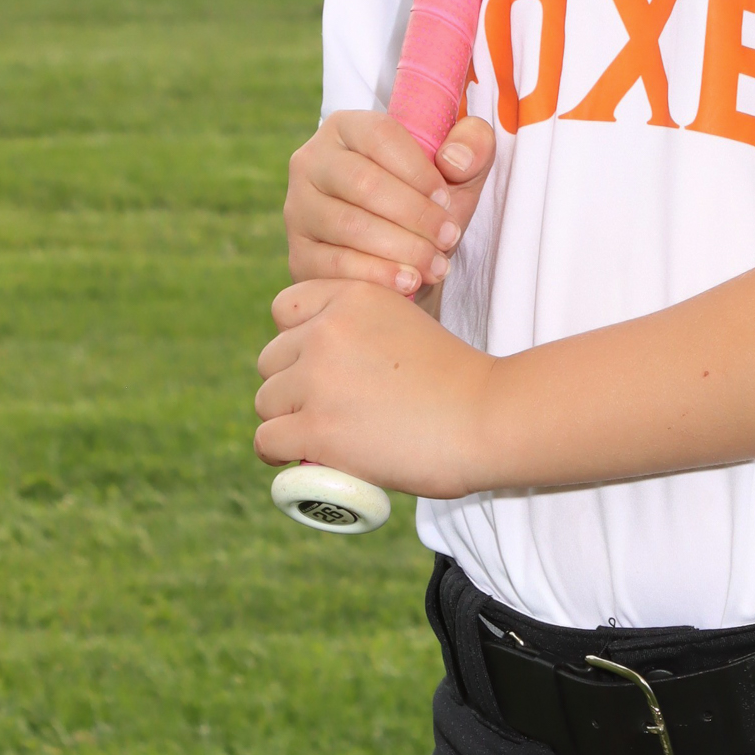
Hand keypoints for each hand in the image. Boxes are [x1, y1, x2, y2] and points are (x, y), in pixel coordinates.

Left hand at [254, 278, 494, 497]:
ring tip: (315, 436)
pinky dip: (277, 453)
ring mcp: (318, 379)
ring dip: (284, 420)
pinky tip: (293, 458)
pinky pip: (268, 440)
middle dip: (290, 384)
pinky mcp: (316, 427)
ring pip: (266, 401)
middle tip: (323, 408)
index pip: (285, 309)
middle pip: (271, 359)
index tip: (317, 366)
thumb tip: (328, 359)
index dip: (296, 341)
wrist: (488, 418)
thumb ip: (366, 329)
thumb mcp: (409, 324)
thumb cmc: (459, 382)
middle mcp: (328, 330)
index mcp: (353, 296)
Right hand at [284, 108, 495, 296]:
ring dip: (402, 248)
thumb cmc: (427, 204)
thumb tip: (453, 159)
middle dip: (415, 215)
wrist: (401, 257)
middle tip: (449, 238)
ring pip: (349, 225)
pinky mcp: (298, 253)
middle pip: (363, 182)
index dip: (420, 171)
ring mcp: (298, 208)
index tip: (447, 201)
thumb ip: (473, 146)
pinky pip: (334, 265)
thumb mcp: (460, 172)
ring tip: (437, 264)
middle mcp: (311, 161)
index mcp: (346, 127)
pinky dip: (378, 275)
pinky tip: (409, 282)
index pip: (381, 136)